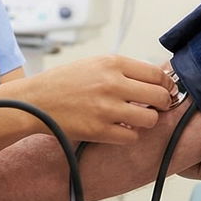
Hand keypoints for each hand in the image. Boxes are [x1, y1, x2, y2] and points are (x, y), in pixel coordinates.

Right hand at [6, 54, 171, 144]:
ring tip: (135, 119)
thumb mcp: (93, 64)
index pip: (156, 74)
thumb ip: (122, 69)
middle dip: (162, 104)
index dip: (166, 84)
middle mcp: (112, 83)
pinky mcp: (99, 131)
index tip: (166, 90)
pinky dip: (129, 135)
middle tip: (155, 107)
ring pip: (150, 120)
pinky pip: (132, 137)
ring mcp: (106, 108)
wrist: (34, 102)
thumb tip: (154, 79)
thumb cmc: (62, 83)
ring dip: (146, 121)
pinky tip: (119, 129)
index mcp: (112, 63)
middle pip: (159, 96)